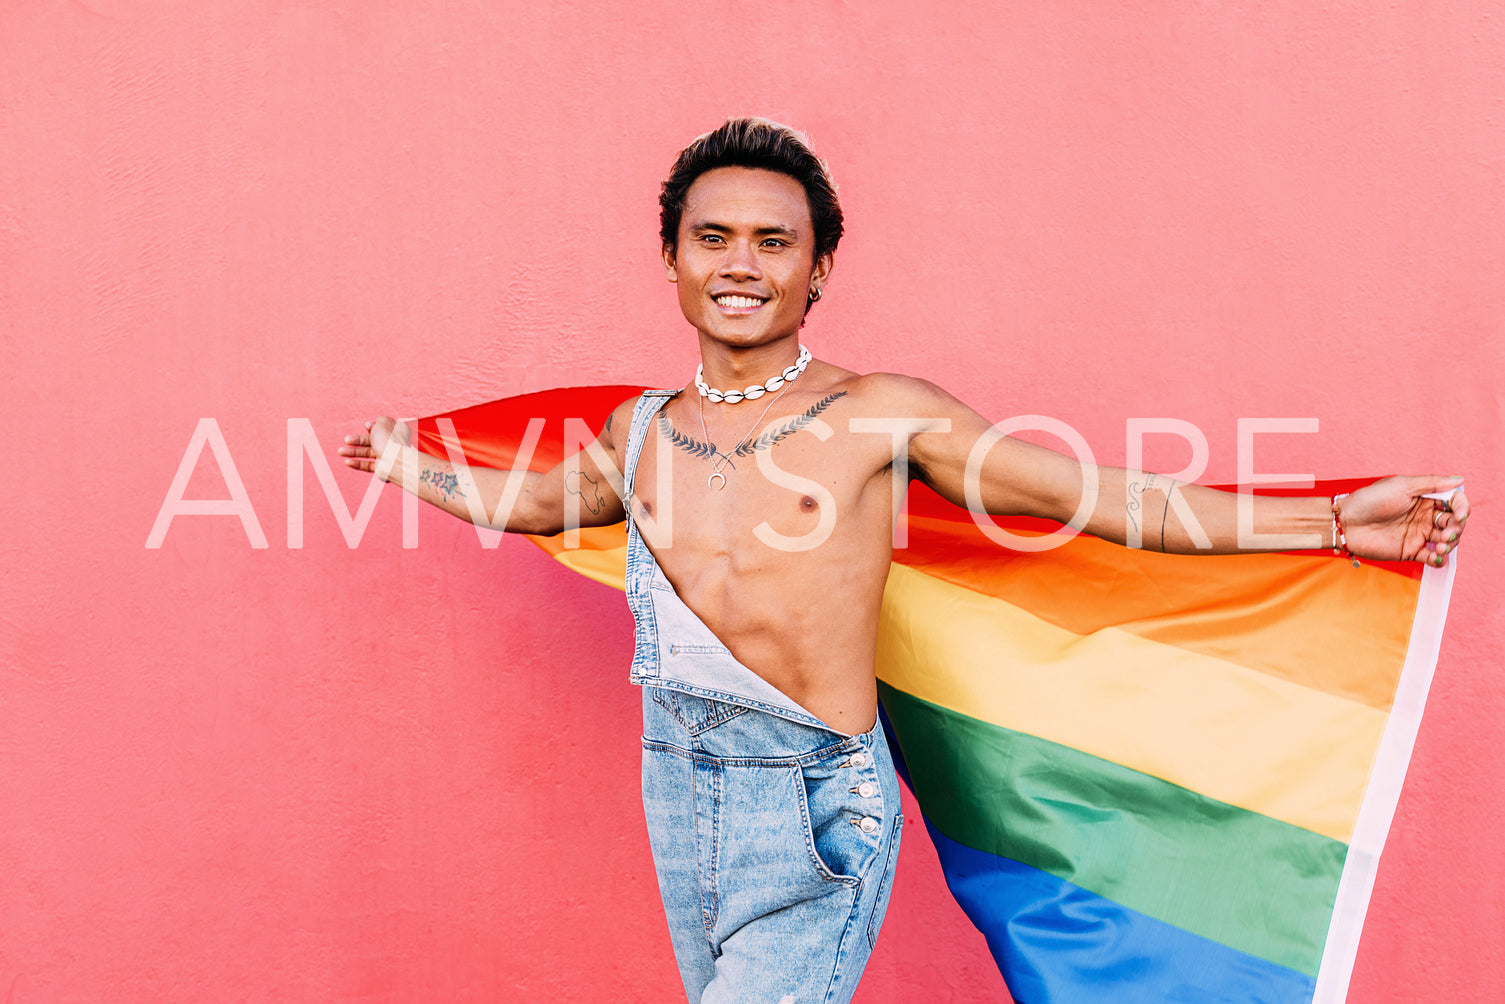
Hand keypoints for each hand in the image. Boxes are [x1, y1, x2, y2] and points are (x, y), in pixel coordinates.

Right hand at [339, 417, 410, 479]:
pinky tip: (347, 462)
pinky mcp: (382, 468)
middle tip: (346, 440)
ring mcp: (387, 457)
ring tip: (340, 452)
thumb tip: (378, 421)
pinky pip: (368, 465)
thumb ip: (380, 420)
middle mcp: (391, 445)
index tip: (367, 425)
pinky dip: (357, 463)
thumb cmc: (389, 440)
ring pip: (367, 454)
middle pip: (371, 442)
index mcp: (394, 434)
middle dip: (357, 440)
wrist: (395, 461)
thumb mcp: (384, 423)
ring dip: (353, 452)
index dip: (372, 427)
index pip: (381, 430)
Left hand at [1337, 476, 1468, 566]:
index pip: (1454, 503)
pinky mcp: (1410, 551)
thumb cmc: (1369, 500)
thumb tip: (1460, 480)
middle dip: (1457, 528)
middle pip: (1454, 523)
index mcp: (1425, 498)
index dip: (1462, 507)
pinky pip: (1432, 558)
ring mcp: (1419, 534)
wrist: (1346, 523)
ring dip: (1450, 544)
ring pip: (1447, 541)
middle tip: (1447, 532)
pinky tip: (1436, 557)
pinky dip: (1439, 560)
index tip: (1460, 513)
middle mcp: (1425, 516)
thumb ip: (1431, 483)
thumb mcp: (1401, 485)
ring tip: (1439, 546)